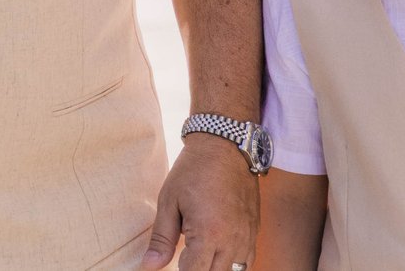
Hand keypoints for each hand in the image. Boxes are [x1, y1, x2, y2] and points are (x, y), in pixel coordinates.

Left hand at [142, 134, 258, 270]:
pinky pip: (246, 261)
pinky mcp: (254, 231)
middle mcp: (232, 241)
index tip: (171, 266)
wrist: (225, 146)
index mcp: (209, 234)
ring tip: (199, 254)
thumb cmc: (194, 170)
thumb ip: (162, 238)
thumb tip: (150, 266)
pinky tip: (217, 253)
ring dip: (215, 268)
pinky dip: (231, 264)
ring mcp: (247, 237)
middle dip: (197, 270)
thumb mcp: (169, 201)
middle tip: (183, 257)